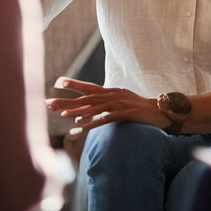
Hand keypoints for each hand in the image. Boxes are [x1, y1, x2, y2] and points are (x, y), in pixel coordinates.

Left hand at [45, 77, 169, 131]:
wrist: (161, 112)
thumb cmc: (138, 110)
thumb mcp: (119, 105)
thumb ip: (102, 107)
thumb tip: (81, 117)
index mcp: (111, 91)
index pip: (89, 87)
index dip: (73, 84)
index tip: (57, 83)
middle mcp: (113, 94)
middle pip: (86, 98)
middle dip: (66, 101)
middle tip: (49, 103)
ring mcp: (120, 103)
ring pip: (95, 107)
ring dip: (78, 112)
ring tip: (63, 115)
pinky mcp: (127, 113)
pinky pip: (108, 118)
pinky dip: (95, 122)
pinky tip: (84, 127)